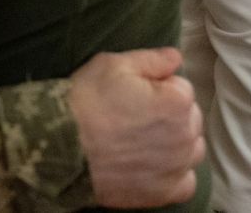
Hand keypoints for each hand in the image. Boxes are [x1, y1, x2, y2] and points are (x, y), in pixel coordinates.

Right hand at [69, 47, 203, 207]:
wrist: (60, 145)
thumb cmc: (86, 100)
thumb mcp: (111, 65)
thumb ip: (151, 60)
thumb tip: (175, 57)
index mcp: (176, 101)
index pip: (181, 87)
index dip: (157, 86)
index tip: (134, 92)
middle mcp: (185, 135)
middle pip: (189, 118)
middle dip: (169, 113)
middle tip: (135, 114)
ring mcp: (177, 167)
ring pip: (190, 148)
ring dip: (174, 142)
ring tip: (141, 139)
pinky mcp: (165, 192)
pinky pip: (185, 181)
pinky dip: (173, 173)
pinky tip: (151, 164)